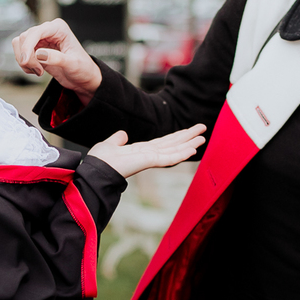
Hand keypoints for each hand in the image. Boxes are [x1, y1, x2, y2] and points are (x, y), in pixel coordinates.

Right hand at [11, 19, 102, 104]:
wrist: (83, 78)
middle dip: (27, 57)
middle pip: (24, 38)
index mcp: (59, 28)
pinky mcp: (35, 49)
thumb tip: (40, 54)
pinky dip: (25, 64)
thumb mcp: (73, 64)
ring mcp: (40, 39)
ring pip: (19, 44)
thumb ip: (57, 58)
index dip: (27, 46)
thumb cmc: (83, 68)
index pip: (36, 32)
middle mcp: (48, 30)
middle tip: (39, 70)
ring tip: (39, 71)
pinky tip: (37, 70)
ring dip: (24, 61)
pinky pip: (20, 53)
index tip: (25, 61)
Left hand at [86, 124, 205, 177]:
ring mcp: (151, 159)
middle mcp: (150, 154)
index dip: (177, 136)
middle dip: (188, 137)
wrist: (97, 169)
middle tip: (203, 129)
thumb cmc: (101, 160)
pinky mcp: (150, 161)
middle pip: (173, 144)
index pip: (164, 142)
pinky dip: (181, 154)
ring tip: (202, 138)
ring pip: (175, 150)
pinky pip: (169, 158)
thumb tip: (122, 134)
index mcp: (142, 150)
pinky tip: (192, 149)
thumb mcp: (111, 144)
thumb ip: (118, 139)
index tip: (188, 131)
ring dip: (189, 144)